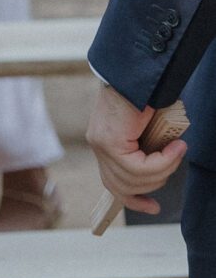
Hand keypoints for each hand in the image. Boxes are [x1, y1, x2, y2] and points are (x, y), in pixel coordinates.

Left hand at [86, 80, 186, 216]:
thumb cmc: (147, 92)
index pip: (113, 183)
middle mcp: (99, 147)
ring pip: (134, 179)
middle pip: (124, 186)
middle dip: (156, 180)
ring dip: (163, 169)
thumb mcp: (149, 127)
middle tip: (175, 157)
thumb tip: (163, 164)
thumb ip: (150, 147)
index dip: (133, 200)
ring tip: (177, 149)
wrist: (137, 70)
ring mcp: (101, 145)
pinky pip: (138, 167)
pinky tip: (175, 148)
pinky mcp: (109, 141)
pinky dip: (162, 162)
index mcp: (105, 144)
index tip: (153, 207)